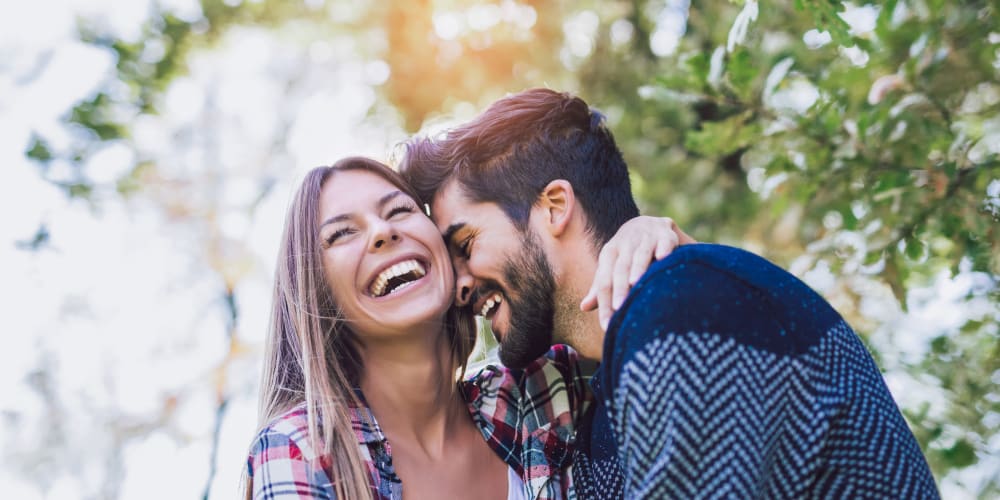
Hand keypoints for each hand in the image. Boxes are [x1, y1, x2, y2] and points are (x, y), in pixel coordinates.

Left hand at [580, 216, 695, 329]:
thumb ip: (600, 287)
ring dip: (638, 268)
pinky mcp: (665, 234)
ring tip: (635, 284)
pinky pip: (664, 241)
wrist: (647, 223)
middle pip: (620, 268)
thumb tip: (584, 307)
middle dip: (619, 288)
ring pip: (640, 254)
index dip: (604, 303)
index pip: (604, 281)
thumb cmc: (626, 254)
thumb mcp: (611, 267)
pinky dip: (663, 248)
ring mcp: (645, 238)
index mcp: (609, 253)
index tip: (608, 325)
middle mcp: (625, 244)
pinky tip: (663, 258)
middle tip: (619, 308)